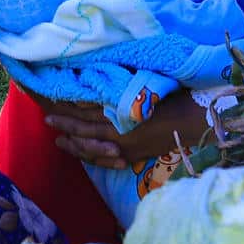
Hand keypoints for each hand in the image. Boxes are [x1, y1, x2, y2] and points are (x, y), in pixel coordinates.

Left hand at [37, 91, 211, 170]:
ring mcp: (126, 148)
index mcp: (121, 112)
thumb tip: (100, 82)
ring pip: (93, 148)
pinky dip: (93, 158)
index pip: (87, 110)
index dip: (70, 107)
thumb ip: (122, 88)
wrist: (197, 120)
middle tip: (47, 120)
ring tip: (59, 141)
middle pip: (85, 129)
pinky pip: (107, 161)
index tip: (53, 102)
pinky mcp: (134, 157)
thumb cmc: (175, 97)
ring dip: (75, 144)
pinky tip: (84, 155)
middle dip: (65, 125)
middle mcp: (120, 133)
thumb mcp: (147, 86)